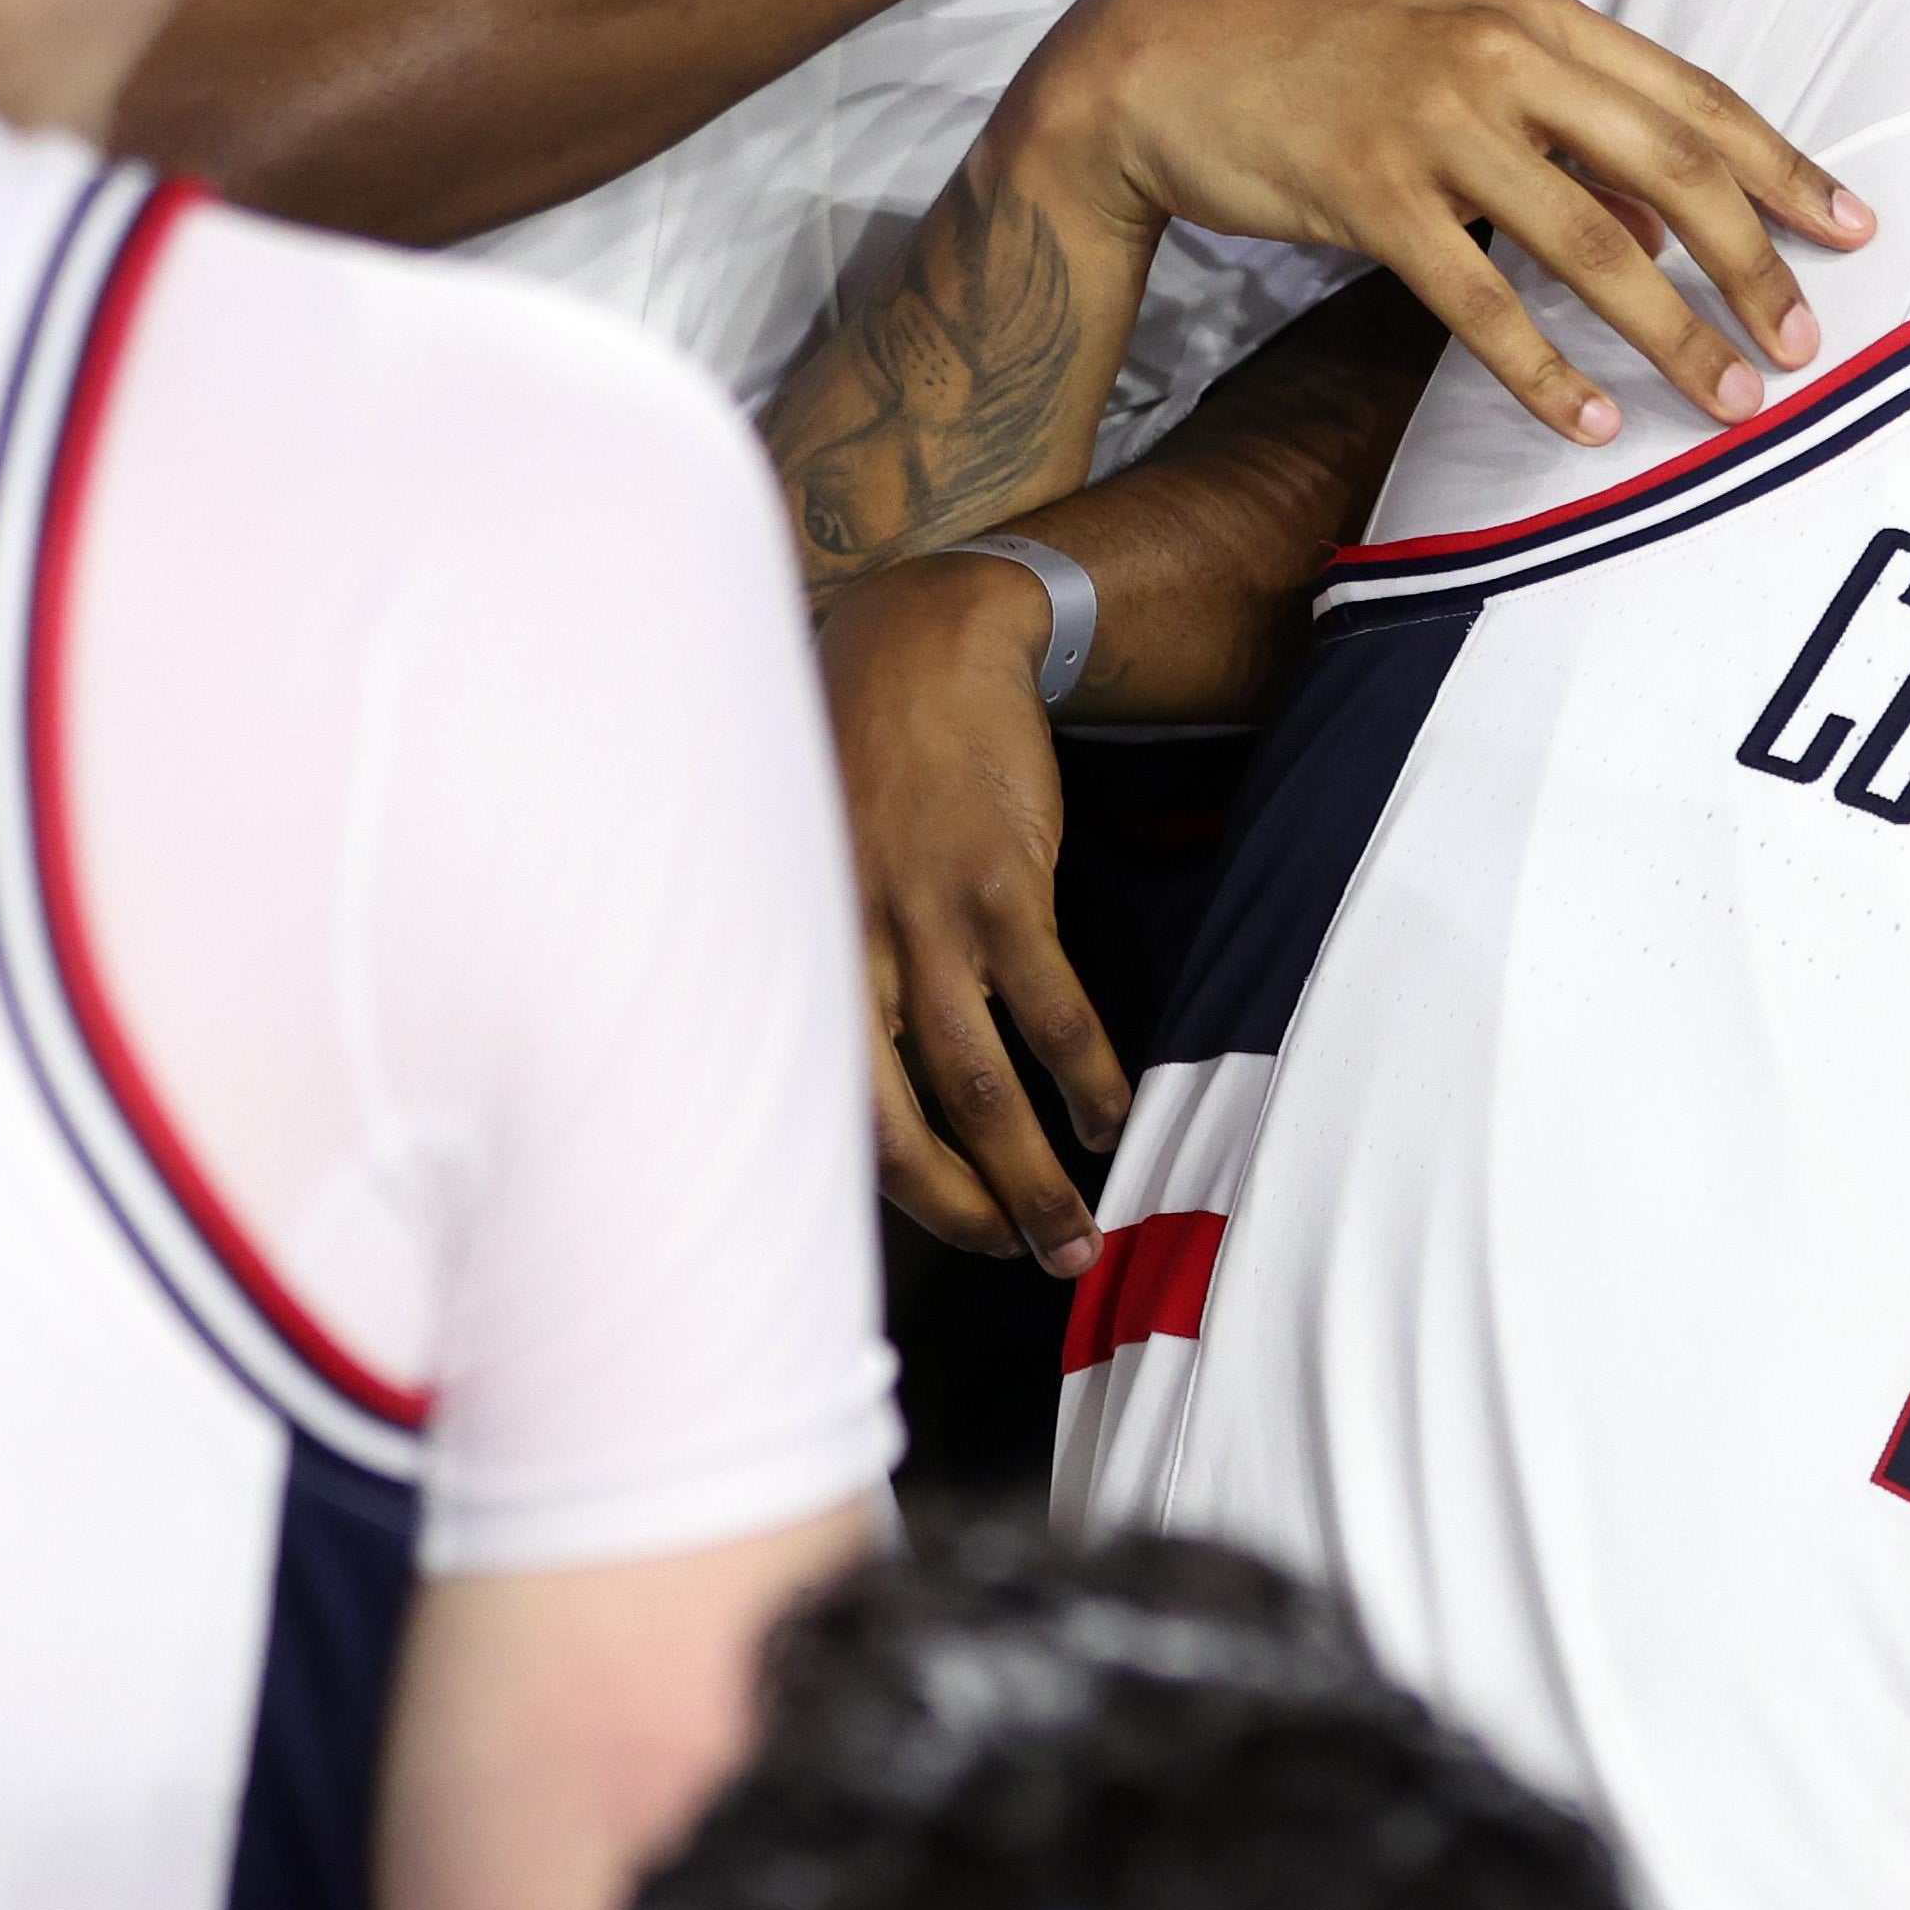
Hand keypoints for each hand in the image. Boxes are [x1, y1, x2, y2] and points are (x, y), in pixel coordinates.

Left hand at [822, 549, 1118, 1271]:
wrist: (920, 644)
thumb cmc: (858, 764)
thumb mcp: (808, 868)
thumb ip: (834, 965)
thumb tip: (869, 1076)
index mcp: (796, 962)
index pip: (835, 1116)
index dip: (900, 1195)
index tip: (953, 1239)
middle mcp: (847, 956)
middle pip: (909, 1127)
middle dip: (974, 1214)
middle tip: (1030, 1265)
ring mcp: (926, 924)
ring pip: (986, 1087)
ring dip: (1042, 1173)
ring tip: (1083, 1228)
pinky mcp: (1001, 885)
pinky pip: (1053, 1009)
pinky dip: (1088, 1076)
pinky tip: (1113, 1113)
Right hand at [1034, 0, 1876, 442]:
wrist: (1162, 56)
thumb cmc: (1324, 58)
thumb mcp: (1458, 58)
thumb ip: (1565, 128)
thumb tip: (1662, 228)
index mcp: (1537, 15)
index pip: (1693, 97)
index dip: (1781, 168)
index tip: (1854, 230)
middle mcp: (1502, 56)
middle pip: (1670, 166)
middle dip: (1755, 263)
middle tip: (1806, 346)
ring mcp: (1434, 121)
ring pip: (1591, 242)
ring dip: (1674, 332)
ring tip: (1730, 399)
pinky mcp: (1368, 191)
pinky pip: (1477, 300)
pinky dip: (1545, 368)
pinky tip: (1593, 419)